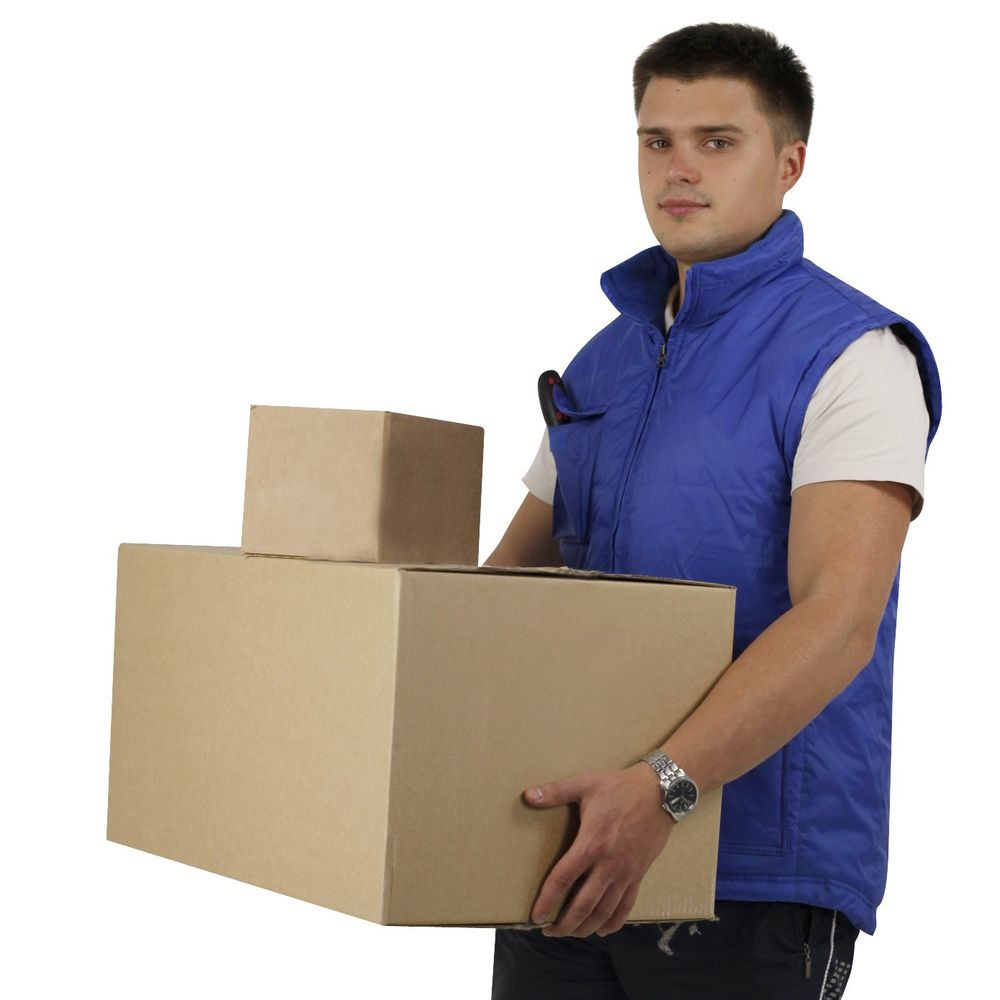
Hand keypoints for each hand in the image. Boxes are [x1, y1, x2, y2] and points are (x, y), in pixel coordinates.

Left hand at [524, 762, 673, 937]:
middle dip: (565, 923)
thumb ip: (555, 791)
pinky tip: (602, 929)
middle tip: (550, 932)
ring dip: (586, 927)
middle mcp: (608, 865)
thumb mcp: (585, 784)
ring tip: (571, 933)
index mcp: (591, 844)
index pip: (563, 878)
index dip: (547, 900)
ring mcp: (625, 872)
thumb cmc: (619, 787)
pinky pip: (626, 906)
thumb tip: (527, 795)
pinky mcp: (639, 874)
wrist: (660, 793)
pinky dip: (614, 922)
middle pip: (584, 904)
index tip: (536, 916)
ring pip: (604, 911)